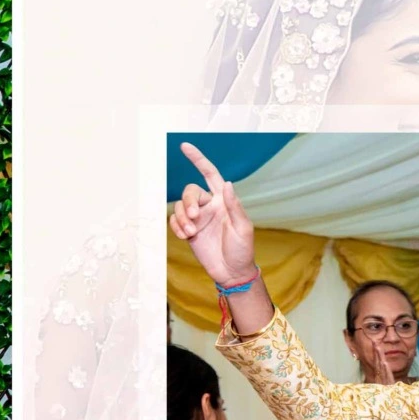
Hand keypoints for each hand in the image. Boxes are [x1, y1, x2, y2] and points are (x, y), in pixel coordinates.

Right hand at [169, 142, 257, 287]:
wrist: (232, 273)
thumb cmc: (242, 250)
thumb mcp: (243, 228)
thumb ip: (234, 206)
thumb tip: (227, 184)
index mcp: (223, 200)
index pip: (209, 174)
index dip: (198, 159)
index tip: (185, 147)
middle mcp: (209, 206)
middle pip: (190, 191)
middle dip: (188, 202)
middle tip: (194, 217)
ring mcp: (198, 219)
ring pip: (180, 206)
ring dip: (182, 218)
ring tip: (191, 232)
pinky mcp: (189, 231)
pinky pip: (175, 221)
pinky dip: (176, 227)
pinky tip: (186, 236)